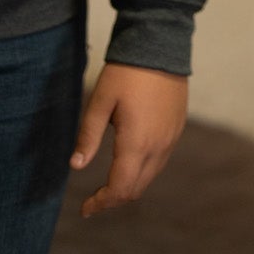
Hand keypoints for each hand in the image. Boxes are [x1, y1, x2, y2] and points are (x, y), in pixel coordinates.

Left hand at [70, 63, 188, 218]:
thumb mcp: (100, 101)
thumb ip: (88, 136)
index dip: (101, 203)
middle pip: (136, 188)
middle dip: (114, 198)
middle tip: (95, 198)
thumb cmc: (126, 72)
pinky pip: (161, 160)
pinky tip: (130, 159)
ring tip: (110, 181)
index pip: (120, 189)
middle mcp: (158, 147)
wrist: (161, 44)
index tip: (85, 209)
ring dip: (130, 184)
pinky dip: (144, 170)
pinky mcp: (177, 127)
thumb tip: (76, 166)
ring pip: (150, 176)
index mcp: (137, 143)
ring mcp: (171, 138)